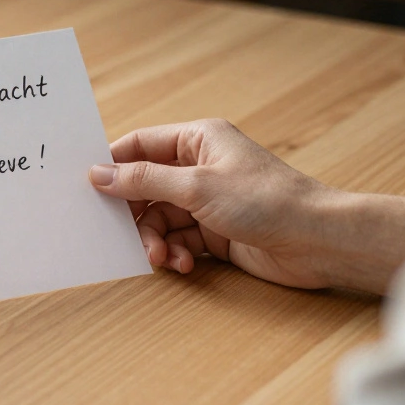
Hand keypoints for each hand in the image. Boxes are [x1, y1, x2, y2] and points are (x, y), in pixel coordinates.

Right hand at [89, 120, 404, 293]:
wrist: (317, 241)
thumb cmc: (266, 200)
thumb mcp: (196, 186)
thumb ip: (144, 181)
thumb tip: (99, 174)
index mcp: (198, 139)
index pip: (141, 145)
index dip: (113, 165)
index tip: (87, 187)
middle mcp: (201, 167)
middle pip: (146, 188)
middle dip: (135, 214)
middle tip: (122, 236)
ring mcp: (209, 201)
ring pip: (161, 218)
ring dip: (155, 239)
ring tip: (161, 257)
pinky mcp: (217, 232)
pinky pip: (179, 240)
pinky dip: (174, 253)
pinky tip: (181, 264)